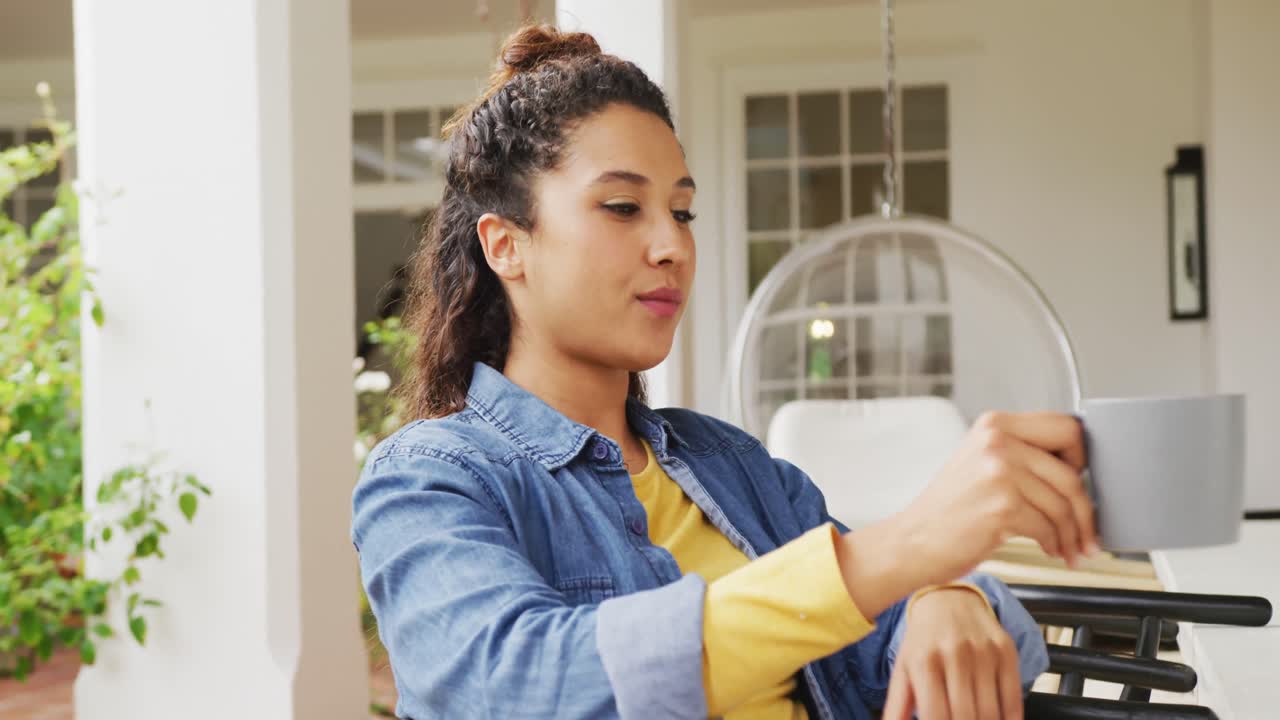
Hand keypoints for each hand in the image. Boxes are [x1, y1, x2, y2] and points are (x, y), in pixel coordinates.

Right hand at [834, 411, 1096, 618]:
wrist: (912, 541)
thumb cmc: (948, 510)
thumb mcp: (981, 463)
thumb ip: (1022, 454)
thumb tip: (1076, 467)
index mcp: (995, 424)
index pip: (1066, 427)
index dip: (1082, 457)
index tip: (1081, 480)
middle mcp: (997, 441)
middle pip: (1072, 470)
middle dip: (1086, 508)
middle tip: (1088, 530)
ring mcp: (999, 472)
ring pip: (1065, 503)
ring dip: (1074, 534)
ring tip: (1071, 548)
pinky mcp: (1002, 506)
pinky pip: (1049, 527)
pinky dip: (1055, 544)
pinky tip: (1049, 549)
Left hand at [882, 587, 1023, 719]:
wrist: (948, 600)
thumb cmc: (923, 642)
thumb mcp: (903, 669)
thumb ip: (897, 706)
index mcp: (924, 662)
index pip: (935, 715)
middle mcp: (954, 654)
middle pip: (965, 717)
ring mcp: (983, 652)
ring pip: (990, 712)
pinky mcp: (1005, 650)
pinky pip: (1014, 699)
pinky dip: (1009, 719)